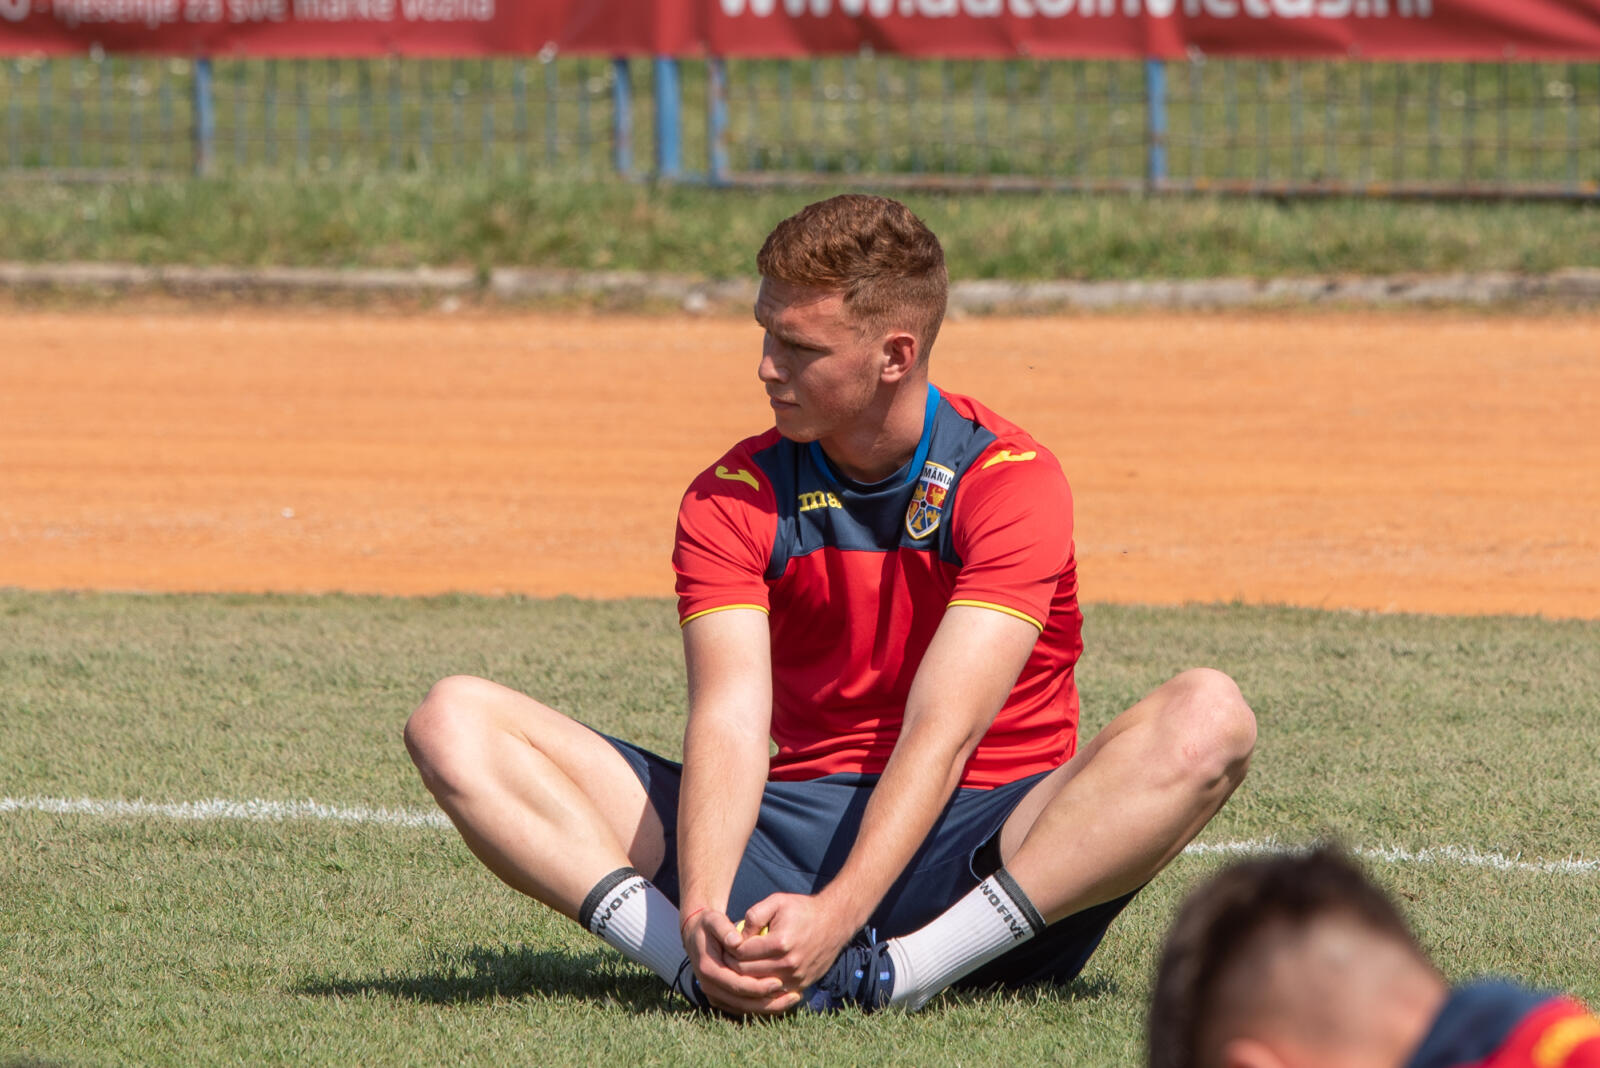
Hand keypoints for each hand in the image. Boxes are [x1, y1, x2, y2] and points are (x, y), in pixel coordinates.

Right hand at [679, 906, 799, 1015]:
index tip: (779, 982)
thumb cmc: (708, 925)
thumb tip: (737, 942)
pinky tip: (781, 1000)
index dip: (758, 986)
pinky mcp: (722, 998)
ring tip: (791, 1000)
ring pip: (744, 1008)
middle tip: (792, 996)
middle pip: (742, 1002)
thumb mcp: (713, 919)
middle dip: (768, 1001)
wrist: (696, 935)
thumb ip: (724, 929)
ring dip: (768, 1007)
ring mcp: (715, 994)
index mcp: (708, 969)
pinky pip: (743, 1007)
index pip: (736, 984)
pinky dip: (762, 1006)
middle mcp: (709, 986)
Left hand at [726, 892, 860, 992]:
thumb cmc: (803, 910)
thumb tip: (737, 936)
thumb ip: (754, 915)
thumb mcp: (777, 902)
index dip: (729, 948)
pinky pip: (773, 992)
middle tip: (727, 955)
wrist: (835, 922)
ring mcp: (796, 978)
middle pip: (746, 973)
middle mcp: (788, 964)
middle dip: (732, 964)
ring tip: (740, 964)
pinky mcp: (801, 985)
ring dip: (745, 977)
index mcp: (780, 943)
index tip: (727, 942)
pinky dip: (762, 985)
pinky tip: (756, 974)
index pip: (741, 953)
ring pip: (757, 986)